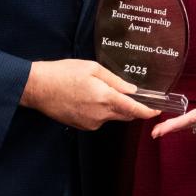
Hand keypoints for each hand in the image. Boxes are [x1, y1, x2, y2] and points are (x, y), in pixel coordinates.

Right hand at [20, 59, 159, 129]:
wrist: (38, 88)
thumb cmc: (63, 73)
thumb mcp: (92, 68)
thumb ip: (115, 80)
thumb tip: (132, 90)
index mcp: (106, 98)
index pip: (134, 109)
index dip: (148, 111)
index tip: (157, 110)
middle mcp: (101, 115)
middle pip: (125, 115)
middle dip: (131, 107)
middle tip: (128, 94)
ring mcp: (91, 123)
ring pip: (112, 117)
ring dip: (113, 107)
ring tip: (97, 90)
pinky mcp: (82, 126)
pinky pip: (99, 119)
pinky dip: (100, 110)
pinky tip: (87, 98)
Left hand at [151, 71, 195, 137]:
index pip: (187, 121)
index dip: (172, 126)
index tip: (158, 131)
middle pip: (186, 125)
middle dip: (170, 129)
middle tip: (154, 133)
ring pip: (190, 124)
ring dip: (175, 127)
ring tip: (162, 129)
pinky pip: (195, 120)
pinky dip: (184, 122)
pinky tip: (180, 121)